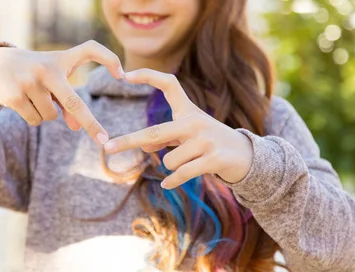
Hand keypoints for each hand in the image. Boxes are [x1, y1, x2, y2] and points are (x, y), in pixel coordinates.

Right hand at [0, 40, 124, 143]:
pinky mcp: (13, 96)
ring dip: (46, 114)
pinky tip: (22, 101)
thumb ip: (68, 102)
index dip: (108, 59)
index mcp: (61, 59)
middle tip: (103, 140)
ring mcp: (29, 82)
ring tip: (34, 97)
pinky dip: (32, 117)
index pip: (90, 50)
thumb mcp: (53, 80)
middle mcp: (46, 69)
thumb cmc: (34, 72)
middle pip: (74, 102)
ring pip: (51, 116)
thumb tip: (76, 127)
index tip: (123, 75)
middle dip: (91, 123)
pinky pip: (35, 120)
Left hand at [103, 69, 253, 188]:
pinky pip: (182, 174)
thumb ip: (165, 137)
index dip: (148, 76)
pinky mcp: (214, 158)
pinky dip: (172, 182)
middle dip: (129, 141)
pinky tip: (167, 185)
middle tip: (108, 148)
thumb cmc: (209, 143)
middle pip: (155, 133)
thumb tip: (144, 147)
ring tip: (191, 163)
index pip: (169, 83)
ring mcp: (206, 140)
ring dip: (173, 168)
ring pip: (169, 161)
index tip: (126, 75)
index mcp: (188, 110)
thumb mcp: (187, 136)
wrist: (246, 156)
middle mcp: (195, 121)